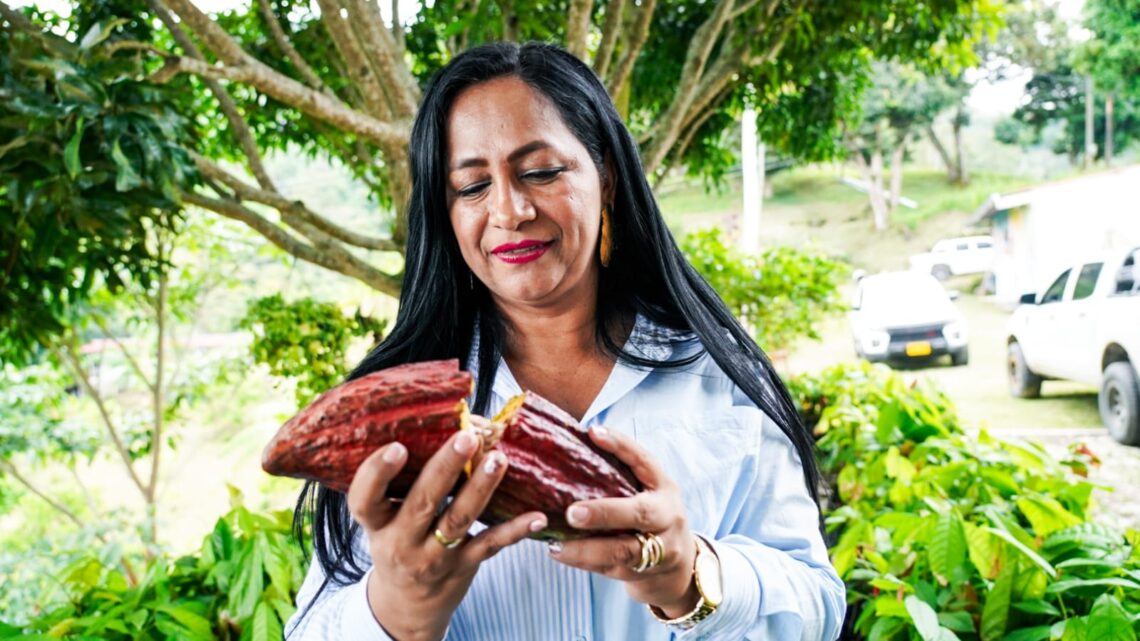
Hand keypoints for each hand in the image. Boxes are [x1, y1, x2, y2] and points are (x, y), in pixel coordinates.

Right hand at [347, 431, 546, 640]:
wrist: (408, 604)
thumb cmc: (399, 540)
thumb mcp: (385, 518)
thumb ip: (401, 481)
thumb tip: (439, 420)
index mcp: (377, 523)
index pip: (365, 499)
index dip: (377, 474)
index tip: (398, 447)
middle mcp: (401, 541)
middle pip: (421, 502)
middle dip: (445, 468)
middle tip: (467, 438)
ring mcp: (434, 557)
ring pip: (458, 520)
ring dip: (481, 488)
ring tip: (499, 460)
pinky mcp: (463, 565)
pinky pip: (490, 545)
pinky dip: (515, 530)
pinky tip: (537, 516)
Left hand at [548, 427, 699, 617]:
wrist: (680, 564)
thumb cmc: (651, 514)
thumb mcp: (647, 490)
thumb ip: (619, 472)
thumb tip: (574, 439)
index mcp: (664, 487)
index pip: (645, 460)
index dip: (621, 446)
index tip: (593, 432)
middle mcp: (666, 516)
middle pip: (640, 514)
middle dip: (605, 513)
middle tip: (573, 513)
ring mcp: (659, 549)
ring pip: (622, 551)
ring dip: (585, 549)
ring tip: (555, 544)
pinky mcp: (641, 573)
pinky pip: (610, 568)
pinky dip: (583, 562)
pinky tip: (559, 552)